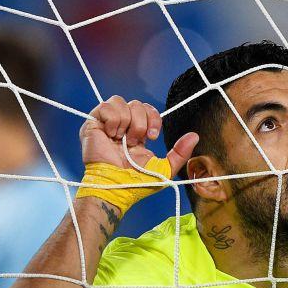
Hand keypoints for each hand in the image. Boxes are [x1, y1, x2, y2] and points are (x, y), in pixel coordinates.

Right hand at [81, 96, 197, 178]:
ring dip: (126, 122)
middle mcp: (122, 125)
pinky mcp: (92, 123)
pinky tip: (111, 136)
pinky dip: (113, 121)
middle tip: (135, 142)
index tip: (153, 137)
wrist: (115, 186)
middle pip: (137, 103)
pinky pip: (106, 106)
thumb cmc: (135, 182)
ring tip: (121, 140)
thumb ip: (180, 153)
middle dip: (140, 123)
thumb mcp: (164, 169)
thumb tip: (195, 136)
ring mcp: (106, 123)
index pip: (147, 109)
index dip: (153, 118)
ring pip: (121, 101)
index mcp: (136, 132)